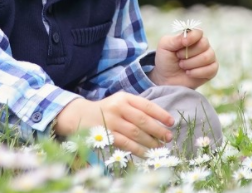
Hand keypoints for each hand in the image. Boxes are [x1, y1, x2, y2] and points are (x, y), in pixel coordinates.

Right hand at [53, 94, 173, 156]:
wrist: (80, 116)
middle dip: (158, 130)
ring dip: (150, 142)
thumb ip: (137, 108)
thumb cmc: (107, 110)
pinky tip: (146, 153)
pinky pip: (126, 144)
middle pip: (142, 120)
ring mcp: (111, 122)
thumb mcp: (120, 102)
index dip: (160, 114)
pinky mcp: (106, 135)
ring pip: (135, 133)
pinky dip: (138, 150)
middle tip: (168, 137)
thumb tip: (160, 122)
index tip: (171, 122)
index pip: (146, 105)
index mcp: (124, 97)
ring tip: (160, 147)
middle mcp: (118, 107)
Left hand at [148, 28, 217, 88]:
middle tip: (179, 58)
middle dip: (188, 54)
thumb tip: (186, 36)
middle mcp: (203, 45)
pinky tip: (189, 73)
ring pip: (207, 57)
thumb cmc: (166, 60)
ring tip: (182, 66)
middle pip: (204, 44)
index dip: (192, 37)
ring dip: (191, 64)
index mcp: (192, 37)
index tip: (183, 43)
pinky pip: (211, 69)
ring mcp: (209, 57)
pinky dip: (197, 72)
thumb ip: (175, 39)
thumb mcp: (164, 46)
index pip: (198, 32)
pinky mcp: (212, 70)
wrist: (167, 79)